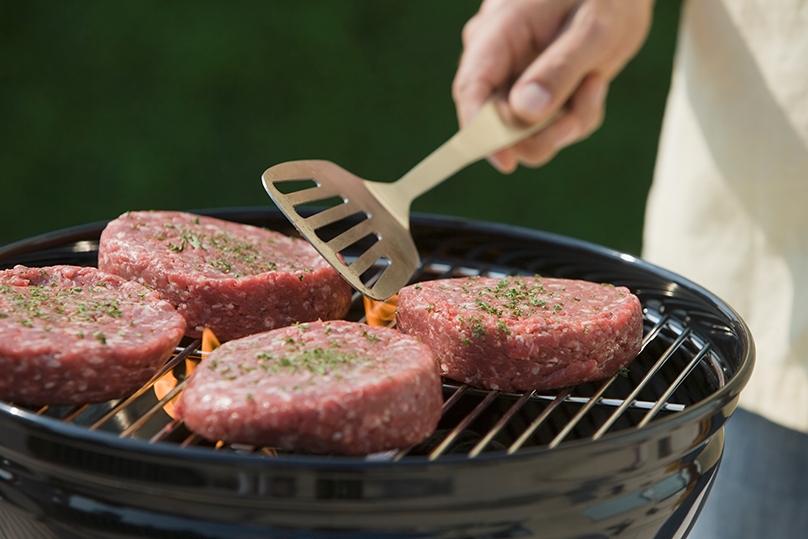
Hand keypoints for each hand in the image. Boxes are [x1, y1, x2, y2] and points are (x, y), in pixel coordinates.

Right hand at [452, 0, 654, 172]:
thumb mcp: (592, 28)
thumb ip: (559, 69)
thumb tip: (524, 111)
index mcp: (498, 34)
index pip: (471, 88)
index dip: (479, 130)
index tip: (504, 161)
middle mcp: (500, 63)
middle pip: (496, 122)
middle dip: (538, 133)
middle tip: (573, 122)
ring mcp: (517, 82)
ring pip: (526, 132)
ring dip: (566, 123)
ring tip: (594, 84)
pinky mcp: (538, 96)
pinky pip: (550, 126)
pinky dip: (577, 115)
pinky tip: (594, 83)